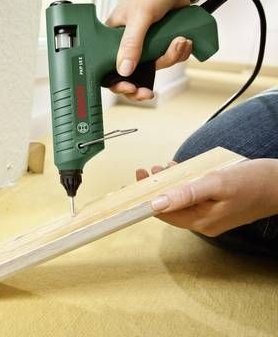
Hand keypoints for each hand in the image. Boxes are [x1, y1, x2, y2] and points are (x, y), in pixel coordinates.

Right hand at [106, 0, 198, 100]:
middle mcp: (127, 42)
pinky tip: (183, 40)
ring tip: (178, 42)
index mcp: (112, 36)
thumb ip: (131, 43)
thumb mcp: (140, 16)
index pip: (108, 66)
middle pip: (132, 72)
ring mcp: (146, 43)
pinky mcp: (162, 42)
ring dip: (169, 58)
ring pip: (155, 65)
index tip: (129, 89)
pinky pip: (168, 57)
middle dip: (144, 80)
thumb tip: (124, 69)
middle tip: (148, 92)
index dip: (118, 82)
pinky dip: (178, 52)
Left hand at [136, 159, 277, 236]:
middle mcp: (204, 223)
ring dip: (168, 185)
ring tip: (161, 168)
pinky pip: (193, 199)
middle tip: (146, 171)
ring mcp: (211, 217)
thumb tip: (156, 203)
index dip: (145, 199)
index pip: (163, 214)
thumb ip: (186, 193)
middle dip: (155, 190)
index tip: (136, 181)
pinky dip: (183, 185)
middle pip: (170, 209)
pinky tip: (180, 171)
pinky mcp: (217, 208)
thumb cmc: (254, 182)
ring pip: (181, 202)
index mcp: (202, 222)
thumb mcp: (217, 182)